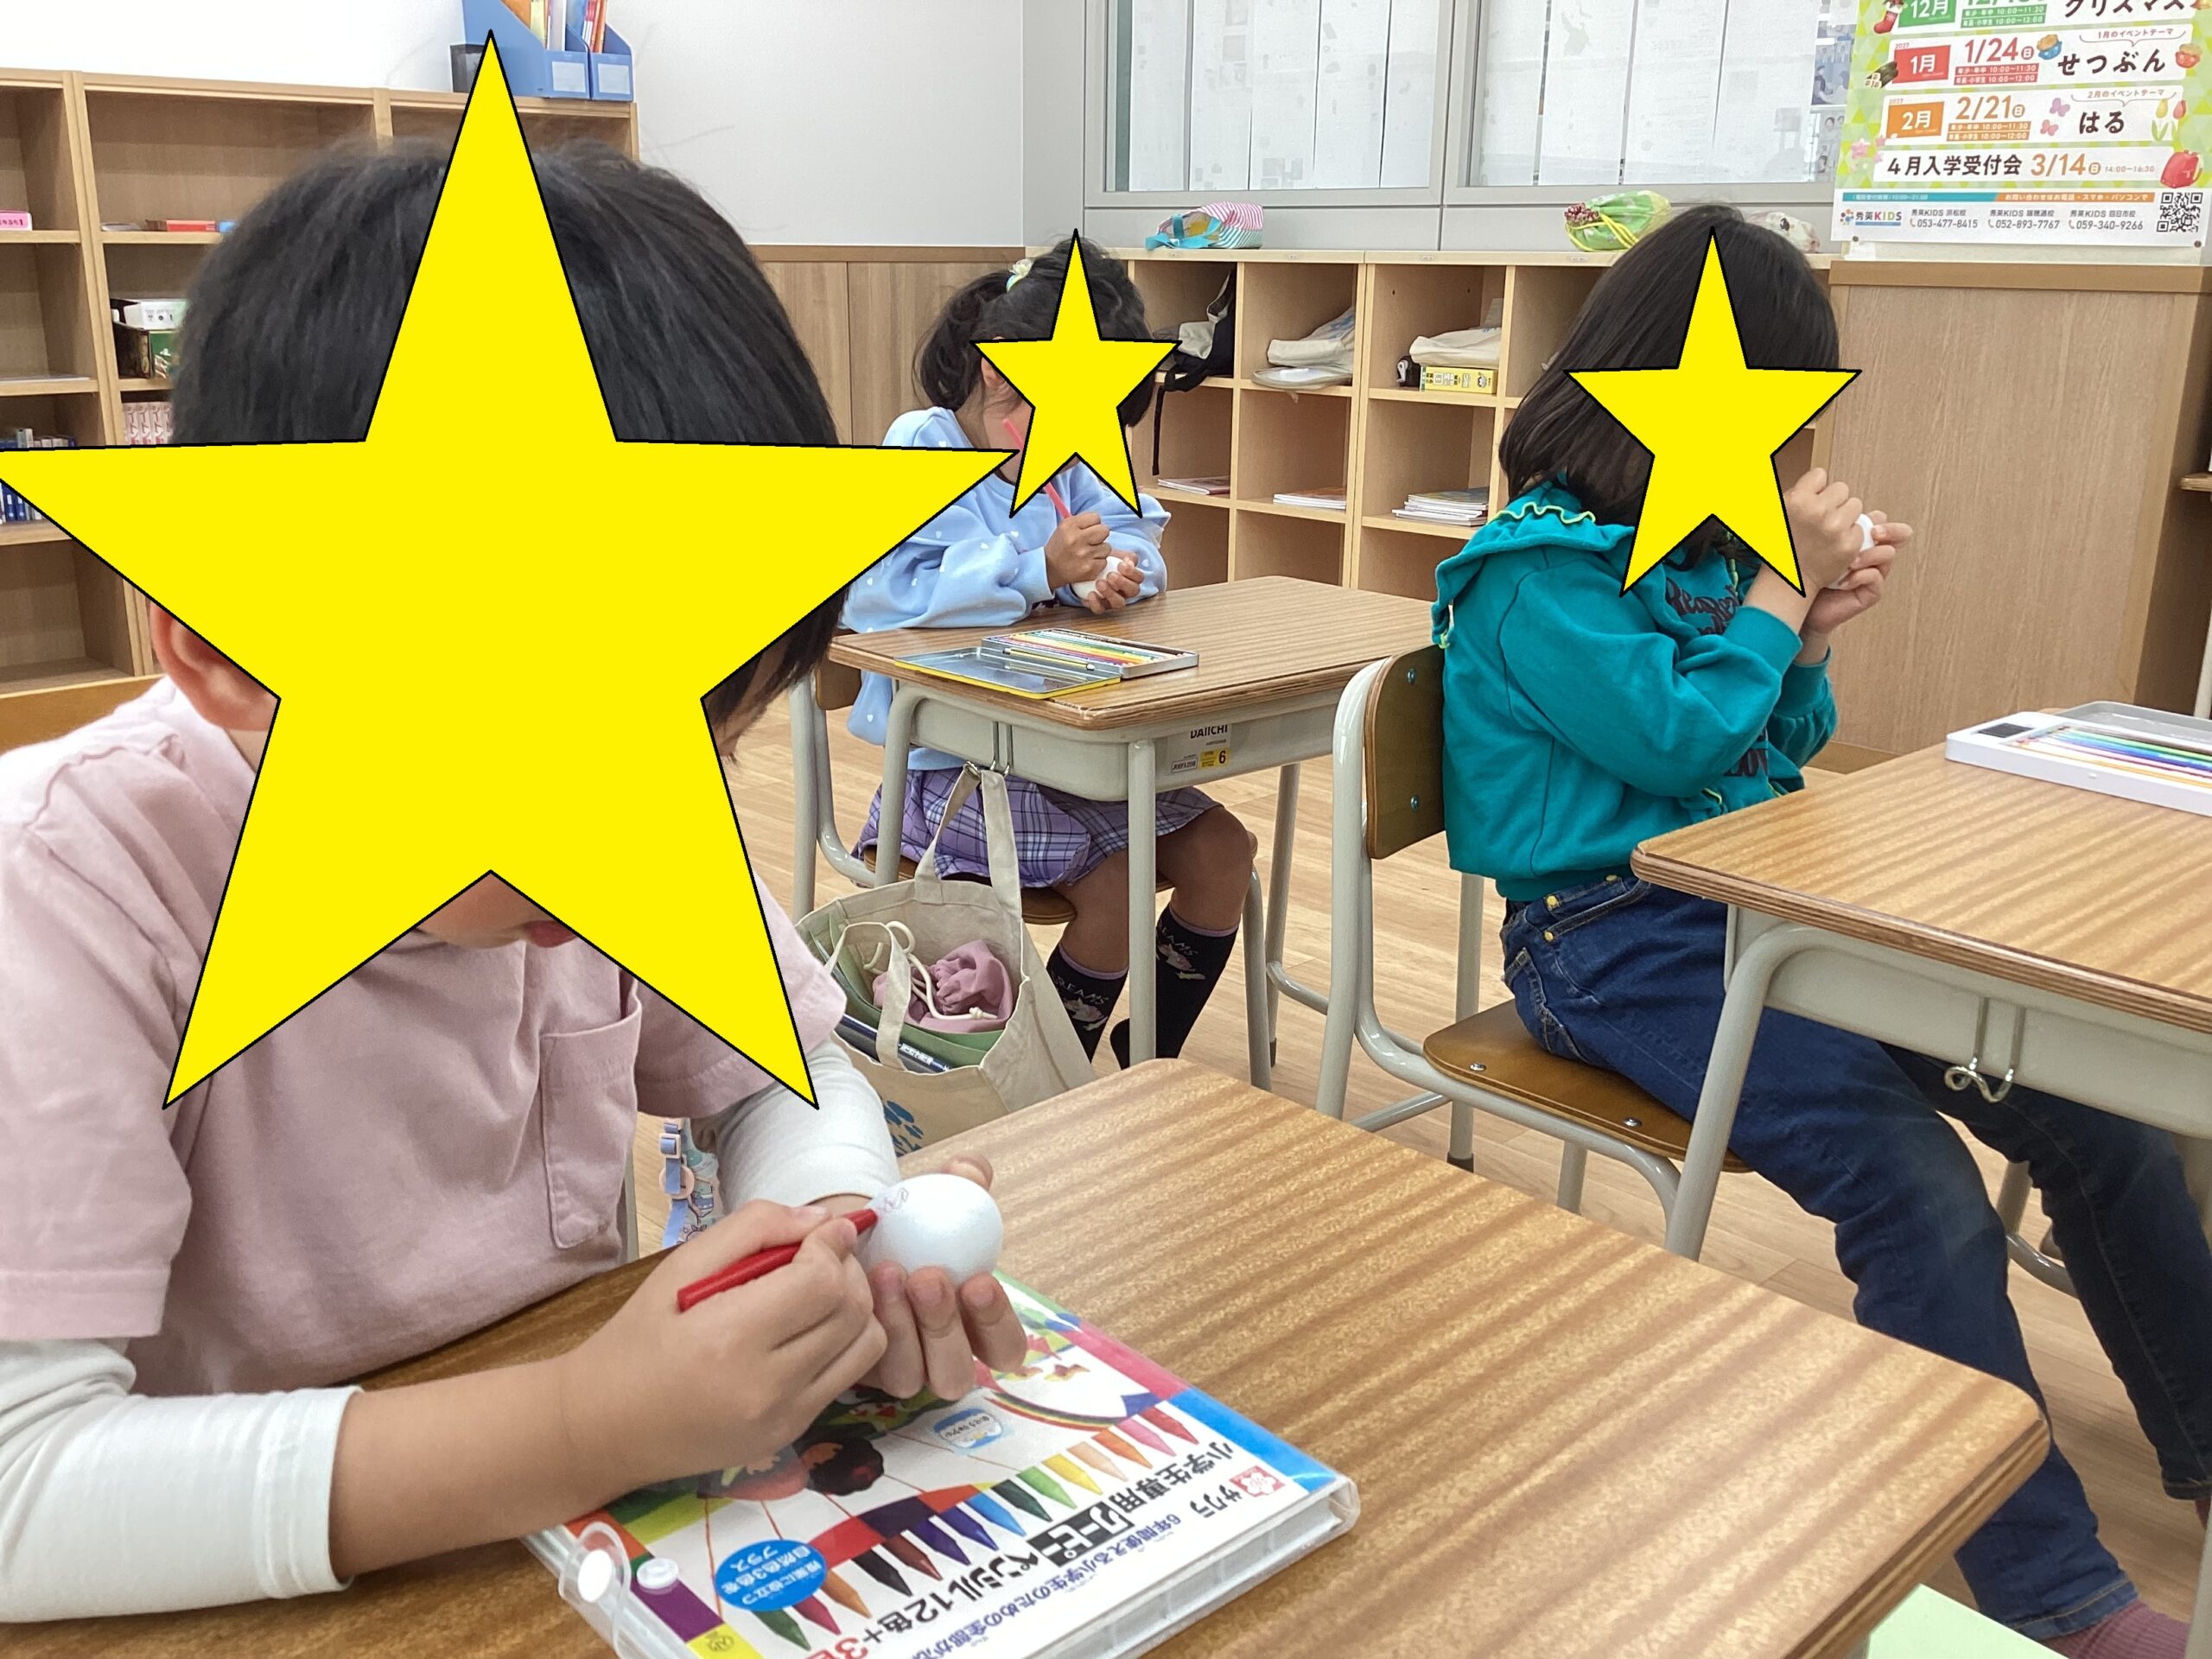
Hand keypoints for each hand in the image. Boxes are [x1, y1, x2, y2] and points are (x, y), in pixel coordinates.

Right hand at [555, 1201, 882, 1493]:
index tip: (819, 1231)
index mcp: (729, 1338)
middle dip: (848, 1270)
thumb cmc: (637, 1339)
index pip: (822, 1282)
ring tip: (820, 1291)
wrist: (605, 1428)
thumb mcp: (680, 1267)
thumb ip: (753, 1229)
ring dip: (856, 1307)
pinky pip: (847, 1377)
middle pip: (851, 1310)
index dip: (830, 1245)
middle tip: (820, 1255)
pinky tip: (811, 1329)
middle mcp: (765, 1386)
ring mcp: (783, 1418)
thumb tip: (822, 1219)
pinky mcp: (789, 1435)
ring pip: (866, 1345)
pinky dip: (844, 1343)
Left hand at [823, 1156, 1028, 1401]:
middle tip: (929, 1278)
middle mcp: (943, 1357)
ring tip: (889, 1273)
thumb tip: (967, 1170)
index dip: (998, 1324)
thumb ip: (963, 1182)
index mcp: (978, 1327)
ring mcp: (901, 1368)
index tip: (979, 1281)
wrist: (859, 1235)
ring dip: (903, 1328)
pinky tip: (861, 1283)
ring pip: (911, 1377)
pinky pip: (866, 1364)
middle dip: (945, 1327)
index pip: (1005, 1348)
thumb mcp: (942, 1199)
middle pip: (956, 1373)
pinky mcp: (861, 1369)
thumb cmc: (915, 1225)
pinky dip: (866, 1325)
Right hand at [1044, 512, 1110, 589]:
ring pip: (1107, 548)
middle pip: (1105, 531)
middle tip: (1091, 542)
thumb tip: (1099, 521)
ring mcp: (1084, 555)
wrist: (1049, 569)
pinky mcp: (1090, 569)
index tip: (1087, 530)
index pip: (1096, 517)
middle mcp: (1077, 539)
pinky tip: (1088, 563)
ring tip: (1088, 554)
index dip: (1093, 524)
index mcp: (1070, 526)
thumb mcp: (1064, 528)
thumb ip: (1082, 521)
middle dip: (1100, 536)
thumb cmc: (1059, 547)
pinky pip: (1104, 562)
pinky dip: (1098, 563)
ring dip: (1100, 551)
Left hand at [1081, 555, 1144, 613]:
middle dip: (1123, 583)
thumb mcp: (1115, 554)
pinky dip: (1096, 603)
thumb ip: (1125, 556)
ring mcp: (1113, 601)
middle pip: (1133, 591)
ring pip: (1118, 603)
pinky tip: (1091, 594)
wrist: (1086, 566)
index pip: (1139, 578)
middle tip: (1110, 575)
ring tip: (1099, 583)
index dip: (1132, 572)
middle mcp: (1125, 592)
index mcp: (1132, 579)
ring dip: (1110, 594)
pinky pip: (1100, 609)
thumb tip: (1129, 560)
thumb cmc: (1104, 561)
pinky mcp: (1100, 606)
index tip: (1121, 565)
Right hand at [1782, 468, 1865, 594]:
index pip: (1820, 475)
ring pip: (1855, 505)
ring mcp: (1835, 528)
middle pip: (1841, 488)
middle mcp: (1817, 511)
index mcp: (1797, 500)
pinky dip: (1851, 535)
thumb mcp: (1776, 513)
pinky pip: (1860, 527)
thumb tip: (1816, 477)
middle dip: (1834, 501)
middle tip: (1823, 518)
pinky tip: (1835, 543)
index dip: (1816, 489)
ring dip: (1846, 516)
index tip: (1811, 501)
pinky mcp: (1849, 544)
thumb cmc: (1780, 545)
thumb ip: (1796, 492)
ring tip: (1831, 530)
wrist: (1789, 580)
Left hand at [1801, 511, 1908, 641]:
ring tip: (1849, 562)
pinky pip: (1876, 578)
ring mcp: (1872, 572)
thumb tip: (1826, 501)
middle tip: (1874, 532)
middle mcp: (1870, 553)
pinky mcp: (1870, 592)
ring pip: (1888, 554)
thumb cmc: (1802, 571)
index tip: (1859, 517)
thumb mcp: (1810, 542)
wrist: (1797, 604)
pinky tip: (1842, 581)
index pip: (1880, 520)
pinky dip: (1861, 576)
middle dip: (1891, 530)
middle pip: (1898, 534)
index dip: (1878, 518)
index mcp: (1858, 537)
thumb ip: (1822, 524)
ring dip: (1870, 554)